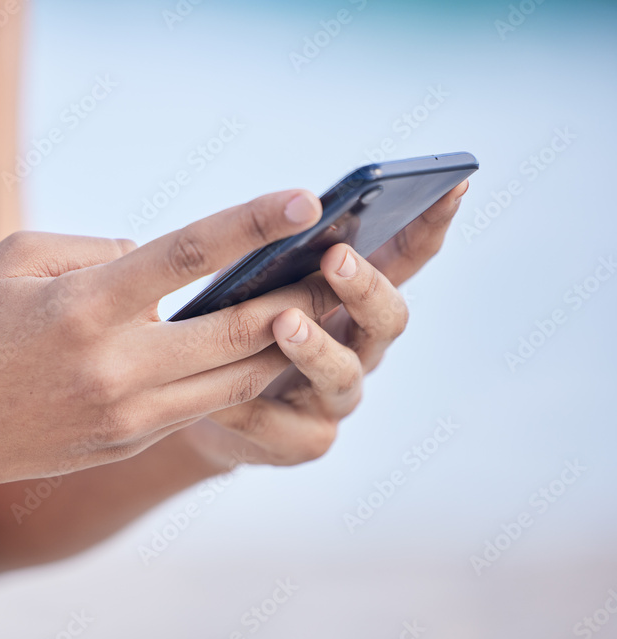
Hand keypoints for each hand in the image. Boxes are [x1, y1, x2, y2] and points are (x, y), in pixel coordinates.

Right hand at [0, 189, 345, 512]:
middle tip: (343, 270)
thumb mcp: (15, 258)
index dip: (251, 223)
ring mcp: (124, 414)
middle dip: (298, 299)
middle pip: (234, 332)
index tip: (306, 200)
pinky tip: (264, 354)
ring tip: (320, 314)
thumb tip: (153, 257)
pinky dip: (238, 379)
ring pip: (232, 380)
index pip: (186, 254)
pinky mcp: (127, 443)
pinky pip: (198, 406)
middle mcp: (114, 364)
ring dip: (283, 347)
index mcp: (84, 304)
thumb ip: (95, 250)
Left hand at [182, 180, 469, 471]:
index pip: (405, 259)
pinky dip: (247, 407)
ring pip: (344, 375)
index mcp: (354, 301)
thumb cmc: (231, 326)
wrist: (197, 403)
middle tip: (337, 259)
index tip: (453, 185)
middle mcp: (359, 349)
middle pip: (387, 320)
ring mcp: (335, 399)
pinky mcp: (302, 441)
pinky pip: (277, 422)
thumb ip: (274, 257)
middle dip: (366, 288)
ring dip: (316, 347)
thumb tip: (286, 211)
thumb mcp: (251, 283)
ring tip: (283, 323)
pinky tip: (218, 399)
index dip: (431, 225)